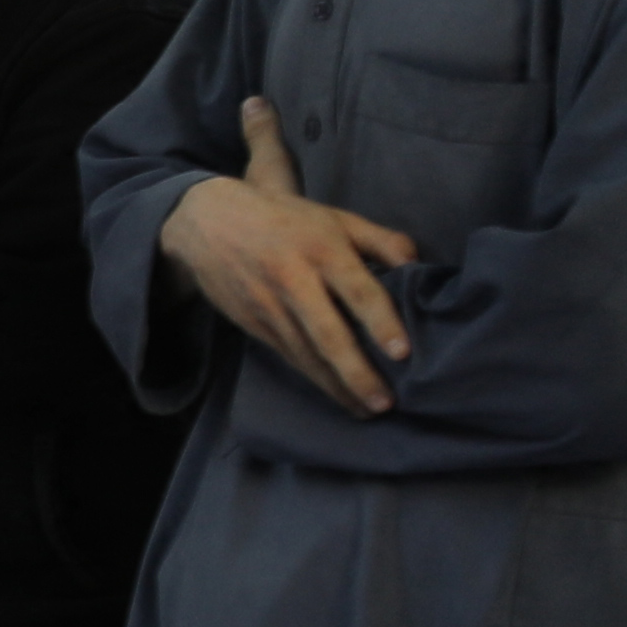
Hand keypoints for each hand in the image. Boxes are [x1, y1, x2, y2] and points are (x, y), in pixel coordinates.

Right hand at [157, 94, 418, 415]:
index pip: (358, 291)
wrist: (207, 222)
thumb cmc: (284, 218)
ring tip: (367, 409)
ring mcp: (269, 306)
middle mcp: (294, 280)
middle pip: (328, 335)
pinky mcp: (253, 323)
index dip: (382, 322)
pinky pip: (288, 356)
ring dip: (337, 386)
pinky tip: (336, 394)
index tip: (402, 353)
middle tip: (384, 403)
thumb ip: (380, 239)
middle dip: (356, 373)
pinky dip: (314, 378)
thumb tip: (419, 265)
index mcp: (322, 249)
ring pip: (306, 355)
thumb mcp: (334, 217)